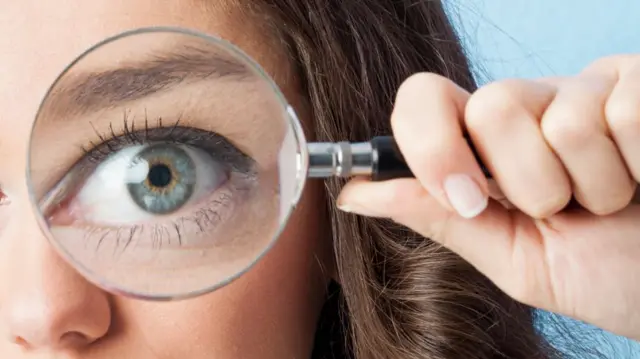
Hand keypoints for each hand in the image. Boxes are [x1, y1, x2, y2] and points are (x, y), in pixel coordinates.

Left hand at [337, 55, 639, 339]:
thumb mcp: (511, 255)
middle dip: (528, 182)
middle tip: (564, 208)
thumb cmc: (605, 272)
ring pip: (557, 118)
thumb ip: (437, 216)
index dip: (431, 144)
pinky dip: (636, 167)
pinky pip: (618, 113)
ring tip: (614, 199)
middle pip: (488, 107)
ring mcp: (586, 87)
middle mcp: (530, 105)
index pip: (423, 99)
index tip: (463, 198)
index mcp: (487, 146)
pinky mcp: (638, 81)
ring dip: (590, 185)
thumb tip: (352, 194)